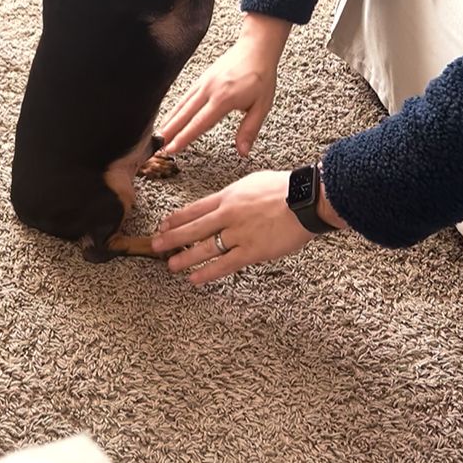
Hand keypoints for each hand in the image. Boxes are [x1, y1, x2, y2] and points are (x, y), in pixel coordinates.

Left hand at [152, 170, 329, 284]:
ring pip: (204, 248)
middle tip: (156, 245)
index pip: (195, 209)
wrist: (306, 199)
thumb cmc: (286, 188)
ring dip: (185, 258)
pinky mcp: (252, 251)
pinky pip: (225, 264)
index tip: (163, 224)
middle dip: (172, 238)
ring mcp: (238, 234)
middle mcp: (228, 215)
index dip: (177, 218)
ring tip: (170, 266)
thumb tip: (228, 200)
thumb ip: (237, 195)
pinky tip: (194, 279)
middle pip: (193, 229)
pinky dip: (207, 273)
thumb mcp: (253, 183)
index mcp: (228, 196)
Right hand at [158, 13, 292, 155]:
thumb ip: (250, 130)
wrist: (256, 49)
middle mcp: (209, 90)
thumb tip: (243, 151)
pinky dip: (175, 107)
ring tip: (160, 133)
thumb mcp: (262, 106)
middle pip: (184, 114)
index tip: (172, 148)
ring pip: (182, 104)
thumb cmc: (261, 76)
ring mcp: (203, 83)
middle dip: (170, 131)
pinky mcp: (202, 78)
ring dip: (170, 120)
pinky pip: (185, 96)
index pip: (199, 123)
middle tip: (158, 145)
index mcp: (224, 99)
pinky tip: (171, 115)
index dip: (184, 137)